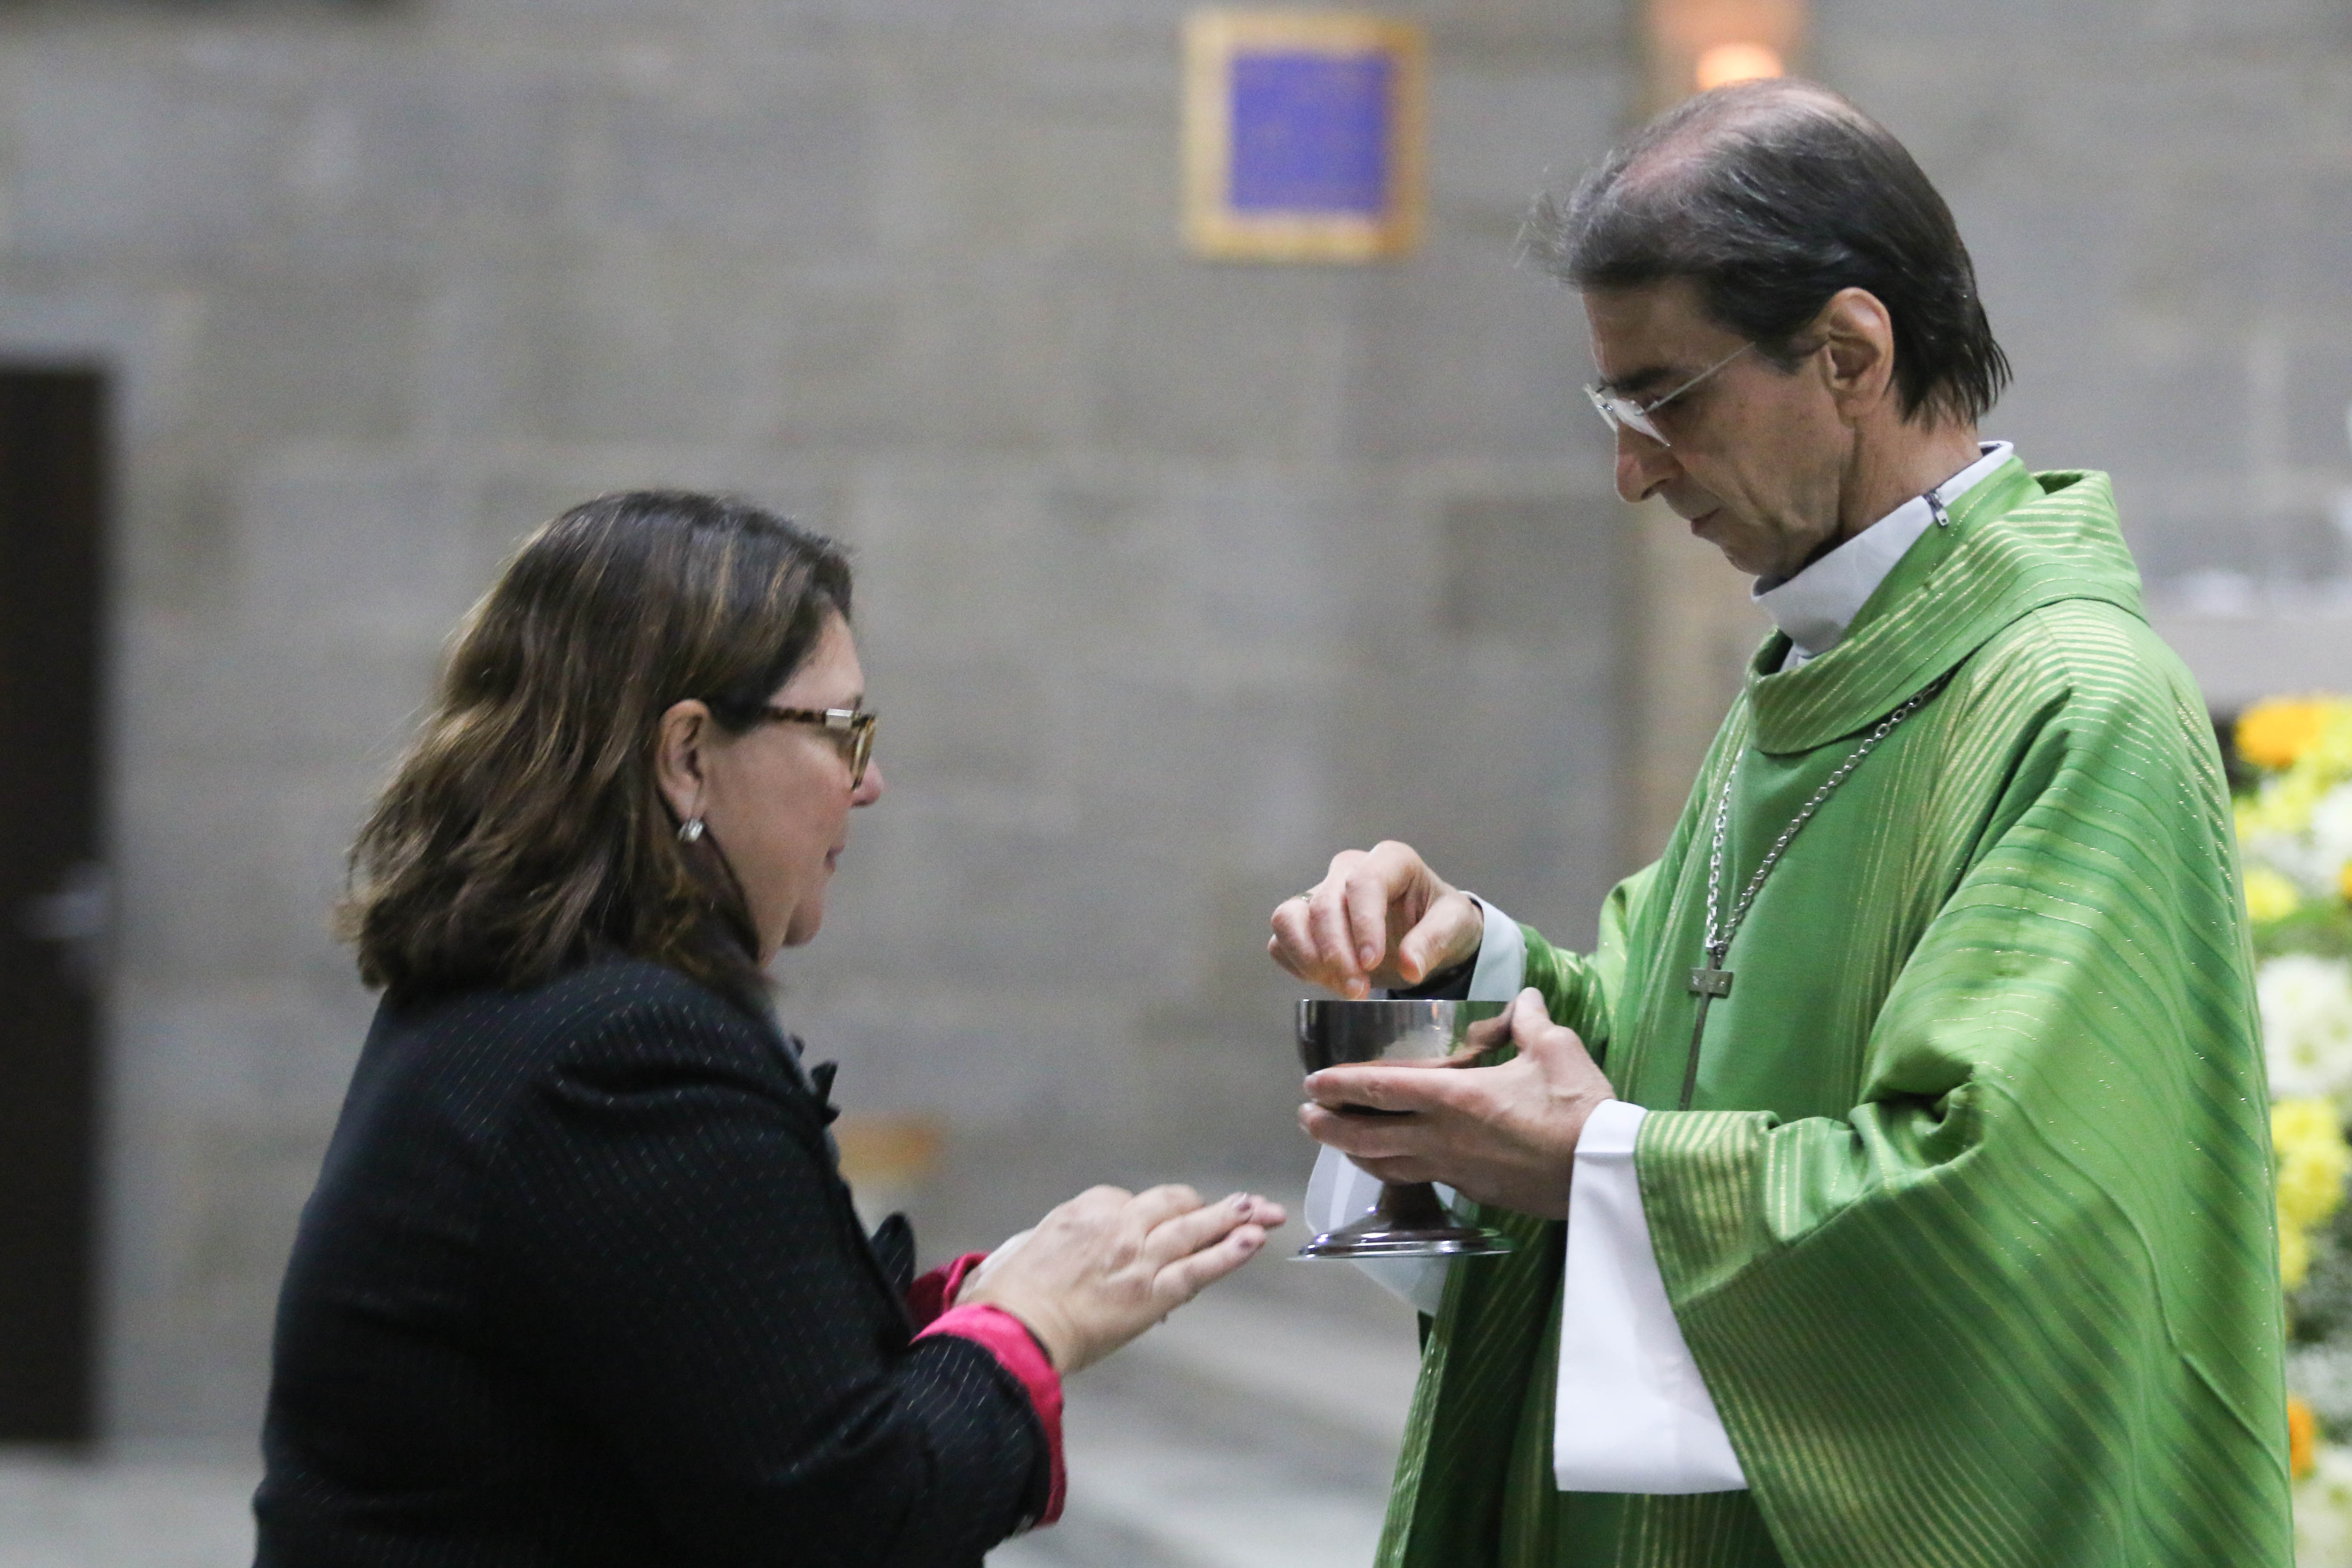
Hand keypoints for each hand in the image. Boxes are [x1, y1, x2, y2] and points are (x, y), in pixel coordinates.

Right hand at [957, 1186, 1286, 1374]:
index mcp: (1085, 1212)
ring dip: (1235, 1218)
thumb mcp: (1022, 1251)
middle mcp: (1117, 1225)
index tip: (1166, 1227)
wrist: (1013, 1329)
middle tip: (1244, 1204)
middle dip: (1208, 1206)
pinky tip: (1255, 1240)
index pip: (1133, 1204)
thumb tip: (1065, 1254)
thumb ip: (1053, 1244)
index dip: (1154, 1217)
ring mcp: (1139, 1256)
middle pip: (1173, 1205)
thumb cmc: (1007, 1298)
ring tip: (1263, 1212)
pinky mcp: (1152, 1290)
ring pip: (1195, 1228)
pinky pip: (1200, 1267)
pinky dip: (1230, 1252)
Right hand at [1268, 841, 1483, 998]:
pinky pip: (1281, 940)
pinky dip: (1298, 964)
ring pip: (1288, 918)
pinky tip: (1329, 980)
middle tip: (1359, 990)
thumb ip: (1434, 941)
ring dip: (1309, 958)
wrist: (1425, 932)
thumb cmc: (1441, 920)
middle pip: (1324, 904)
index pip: (1364, 882)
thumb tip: (1409, 967)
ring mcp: (1321, 893)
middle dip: (1337, 953)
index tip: (1372, 963)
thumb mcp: (1454, 926)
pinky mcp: (1303, 920)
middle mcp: (1349, 869)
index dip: (1363, 924)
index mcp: (1390, 860)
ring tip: (1342, 987)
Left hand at [1298, 988, 1612, 1219]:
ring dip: (1355, 1153)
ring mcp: (1456, 1171)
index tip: (1312, 1083)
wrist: (1603, 1172)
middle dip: (1330, 1127)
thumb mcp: (1555, 1048)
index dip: (1341, 1085)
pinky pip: (1420, 1179)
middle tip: (1305, 1117)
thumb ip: (1529, 1021)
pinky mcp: (1474, 1192)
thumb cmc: (1579, 1107)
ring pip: (1388, 1166)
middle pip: (1368, 1137)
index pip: (1381, 1089)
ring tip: (1335, 1142)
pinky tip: (1392, 1164)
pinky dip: (1394, 1171)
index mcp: (1454, 1098)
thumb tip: (1525, 998)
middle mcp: (1443, 1138)